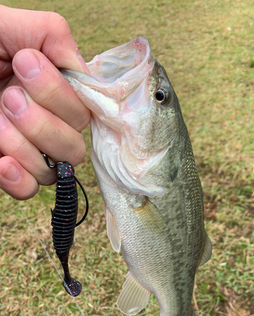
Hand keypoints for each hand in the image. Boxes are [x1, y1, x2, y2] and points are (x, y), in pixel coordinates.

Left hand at [0, 6, 89, 199]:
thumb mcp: (8, 25)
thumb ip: (52, 36)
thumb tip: (78, 69)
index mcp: (51, 91)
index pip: (82, 111)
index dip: (60, 95)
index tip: (23, 64)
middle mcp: (45, 124)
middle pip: (74, 147)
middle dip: (42, 123)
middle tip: (7, 97)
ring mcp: (25, 150)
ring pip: (51, 171)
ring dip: (24, 145)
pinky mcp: (6, 169)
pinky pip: (28, 190)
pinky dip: (18, 179)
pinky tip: (2, 161)